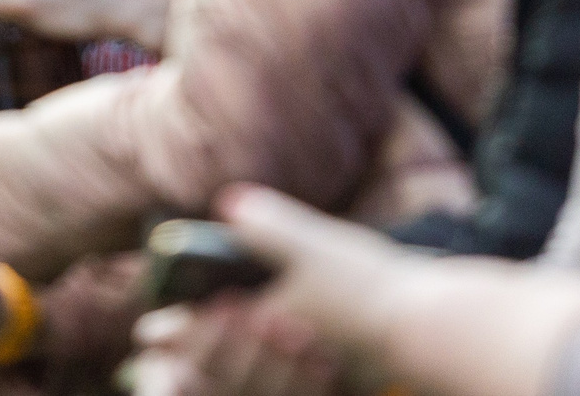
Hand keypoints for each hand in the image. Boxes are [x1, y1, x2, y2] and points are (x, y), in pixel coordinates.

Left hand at [126, 185, 411, 394]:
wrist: (430, 328)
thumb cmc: (367, 283)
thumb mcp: (314, 242)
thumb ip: (268, 224)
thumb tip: (229, 203)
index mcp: (260, 323)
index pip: (198, 333)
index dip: (171, 331)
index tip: (150, 333)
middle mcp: (279, 357)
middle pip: (221, 367)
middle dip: (192, 358)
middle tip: (165, 353)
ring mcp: (309, 371)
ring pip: (255, 383)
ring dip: (228, 374)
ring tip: (212, 365)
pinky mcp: (339, 377)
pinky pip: (291, 387)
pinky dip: (273, 380)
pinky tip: (283, 362)